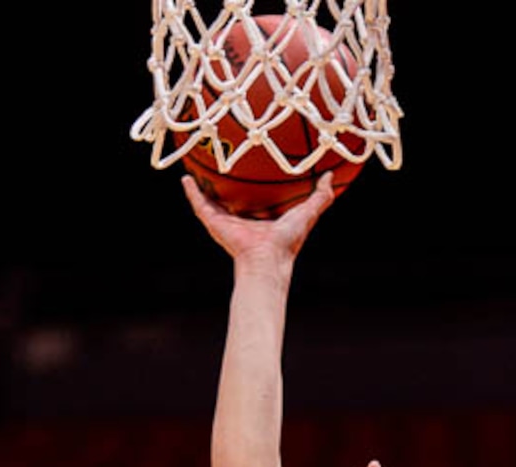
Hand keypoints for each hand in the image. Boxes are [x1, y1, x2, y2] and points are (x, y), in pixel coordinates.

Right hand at [182, 171, 334, 262]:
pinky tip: (185, 178)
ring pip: (210, 200)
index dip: (253, 182)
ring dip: (202, 185)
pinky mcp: (214, 224)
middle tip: (220, 158)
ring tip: (194, 166)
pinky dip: (191, 193)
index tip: (251, 162)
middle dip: (225, 182)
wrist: (267, 259)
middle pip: (230, 198)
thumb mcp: (306, 213)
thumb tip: (331, 177)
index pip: (255, 197)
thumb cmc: (287, 241)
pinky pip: (199, 205)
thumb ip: (320, 197)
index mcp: (261, 217)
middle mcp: (241, 219)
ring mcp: (225, 221)